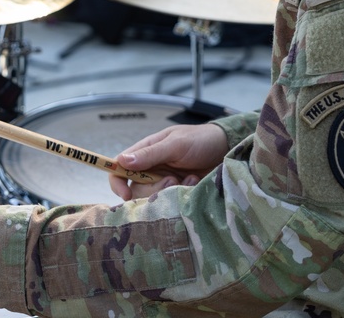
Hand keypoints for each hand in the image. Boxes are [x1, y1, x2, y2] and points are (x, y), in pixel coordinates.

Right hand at [109, 122, 228, 200]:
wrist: (226, 149)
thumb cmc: (199, 140)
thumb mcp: (175, 144)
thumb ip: (150, 154)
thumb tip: (121, 161)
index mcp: (145, 153)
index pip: (119, 169)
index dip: (117, 183)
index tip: (126, 195)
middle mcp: (151, 169)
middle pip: (136, 190)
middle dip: (152, 189)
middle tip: (172, 180)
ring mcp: (164, 182)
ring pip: (153, 199)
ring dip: (170, 191)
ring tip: (189, 178)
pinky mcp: (177, 193)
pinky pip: (171, 203)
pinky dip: (182, 195)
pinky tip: (195, 182)